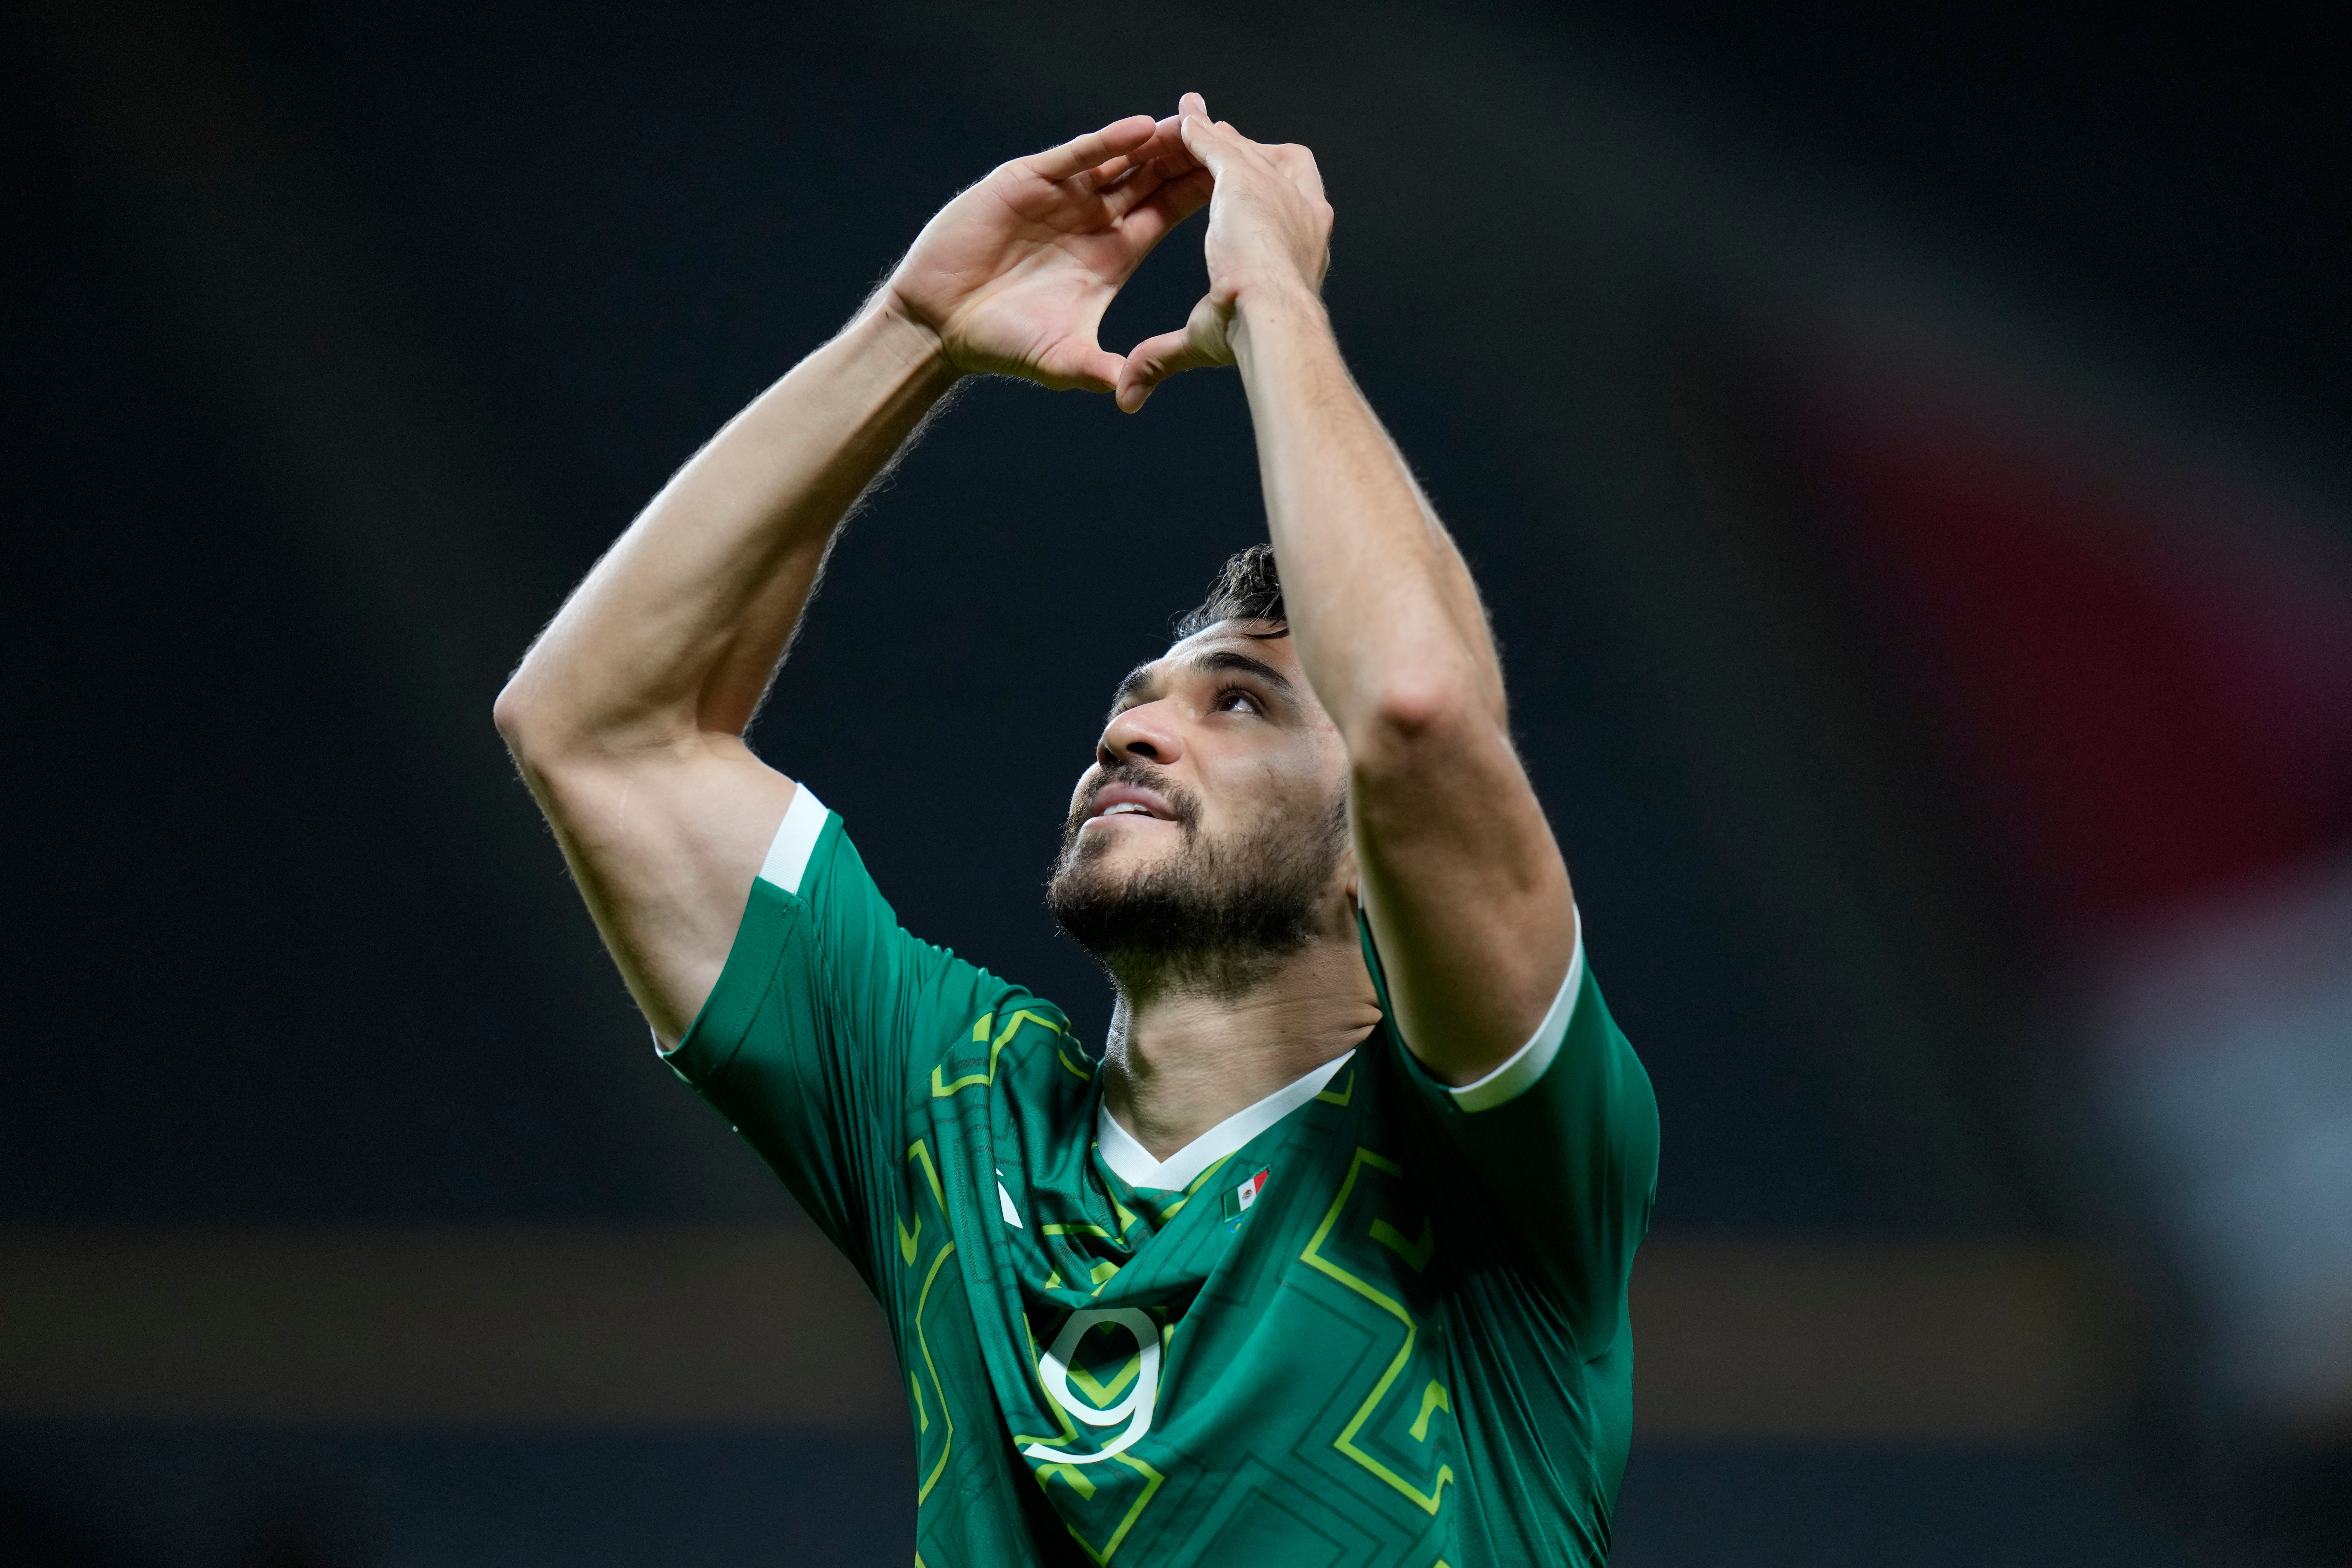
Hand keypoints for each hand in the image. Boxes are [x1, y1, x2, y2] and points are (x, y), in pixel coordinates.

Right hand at [883, 109, 1212, 392]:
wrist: (940, 323)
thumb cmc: (1001, 342)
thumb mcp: (1063, 361)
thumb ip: (1103, 371)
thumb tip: (1137, 394)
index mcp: (1112, 254)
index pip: (1165, 213)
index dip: (1200, 195)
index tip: (1239, 182)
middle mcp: (1092, 219)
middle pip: (1152, 179)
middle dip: (1186, 158)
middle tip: (1229, 138)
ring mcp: (1062, 197)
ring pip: (1119, 159)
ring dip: (1154, 142)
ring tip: (1194, 125)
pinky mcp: (1028, 182)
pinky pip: (1076, 156)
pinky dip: (1107, 142)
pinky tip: (1140, 129)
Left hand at [1115, 98, 1333, 412]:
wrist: (1278, 323)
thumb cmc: (1254, 341)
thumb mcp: (1202, 341)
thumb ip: (1161, 357)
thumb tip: (1125, 400)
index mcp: (1292, 246)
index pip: (1267, 209)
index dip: (1244, 196)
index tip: (1227, 188)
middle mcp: (1291, 209)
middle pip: (1256, 170)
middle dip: (1233, 151)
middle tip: (1213, 135)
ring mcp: (1270, 188)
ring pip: (1234, 151)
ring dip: (1210, 134)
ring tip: (1189, 116)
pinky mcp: (1243, 175)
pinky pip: (1211, 143)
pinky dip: (1194, 131)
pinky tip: (1177, 120)